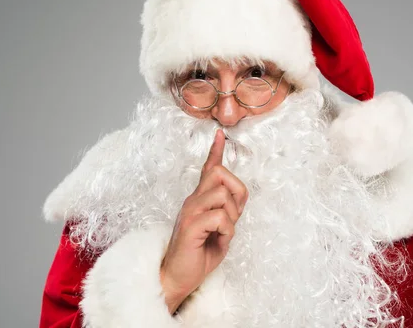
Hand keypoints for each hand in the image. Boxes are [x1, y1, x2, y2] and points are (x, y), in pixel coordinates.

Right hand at [159, 129, 248, 313]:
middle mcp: (192, 200)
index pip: (208, 169)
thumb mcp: (219, 231)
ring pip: (224, 195)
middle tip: (231, 216)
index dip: (215, 151)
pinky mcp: (190, 225)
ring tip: (222, 234)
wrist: (176, 278)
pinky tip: (216, 242)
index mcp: (199, 200)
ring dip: (232, 217)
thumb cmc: (197, 256)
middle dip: (236, 192)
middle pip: (221, 174)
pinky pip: (221, 218)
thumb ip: (226, 213)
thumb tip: (235, 200)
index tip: (220, 134)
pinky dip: (226, 232)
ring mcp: (190, 211)